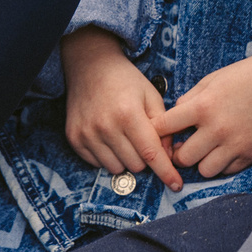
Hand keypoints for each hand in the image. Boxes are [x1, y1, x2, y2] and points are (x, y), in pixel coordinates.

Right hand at [60, 28, 180, 191]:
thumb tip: (167, 156)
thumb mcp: (151, 96)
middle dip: (145, 158)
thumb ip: (163, 127)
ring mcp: (87, 133)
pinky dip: (108, 156)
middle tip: (142, 139)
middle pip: (135, 165)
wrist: (90, 66)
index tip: (176, 185)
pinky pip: (97, 164)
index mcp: (128, 113)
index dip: (166, 172)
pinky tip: (109, 137)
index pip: (151, 153)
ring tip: (124, 137)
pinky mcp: (75, 138)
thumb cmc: (126, 80)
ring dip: (125, 159)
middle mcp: (105, 126)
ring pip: (116, 168)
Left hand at [153, 49, 251, 181]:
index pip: (165, 127)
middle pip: (183, 157)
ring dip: (201, 161)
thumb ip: (189, 100)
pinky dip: (221, 164)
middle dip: (178, 153)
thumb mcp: (211, 80)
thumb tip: (174, 117)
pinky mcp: (250, 154)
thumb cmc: (244, 76)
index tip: (157, 134)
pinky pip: (227, 171)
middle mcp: (216, 129)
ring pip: (204, 170)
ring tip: (204, 150)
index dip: (157, 132)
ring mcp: (235, 145)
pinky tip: (223, 150)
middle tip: (182, 146)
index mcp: (203, 106)